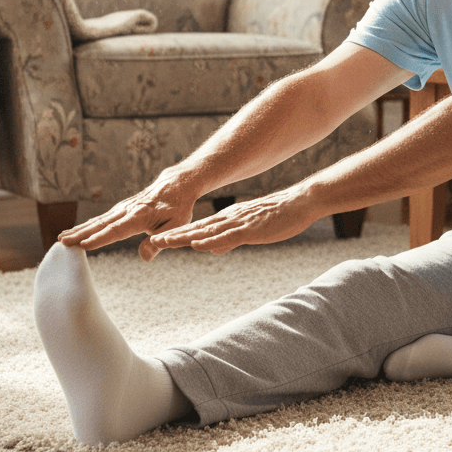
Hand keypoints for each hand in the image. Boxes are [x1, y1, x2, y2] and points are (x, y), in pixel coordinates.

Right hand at [57, 166, 199, 260]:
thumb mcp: (177, 224)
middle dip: (81, 233)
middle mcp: (127, 210)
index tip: (84, 245)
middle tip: (62, 243)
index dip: (100, 238)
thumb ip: (160, 241)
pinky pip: (101, 218)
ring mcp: (123, 208)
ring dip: (79, 229)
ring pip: (98, 220)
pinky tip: (75, 232)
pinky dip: (87, 225)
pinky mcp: (121, 209)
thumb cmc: (178, 206)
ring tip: (62, 239)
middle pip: (101, 224)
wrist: (177, 185)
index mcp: (140, 216)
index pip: (117, 229)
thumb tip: (145, 258)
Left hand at [144, 186, 315, 257]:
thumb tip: (211, 249)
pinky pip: (229, 236)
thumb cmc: (277, 217)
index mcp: (227, 219)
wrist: (299, 203)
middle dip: (173, 237)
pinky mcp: (251, 229)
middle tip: (151, 243)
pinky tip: (198, 245)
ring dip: (184, 238)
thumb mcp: (248, 231)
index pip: (197, 229)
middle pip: (196, 230)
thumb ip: (229, 239)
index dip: (177, 234)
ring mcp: (239, 223)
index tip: (158, 240)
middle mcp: (228, 219)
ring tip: (164, 243)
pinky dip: (212, 241)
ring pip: (207, 232)